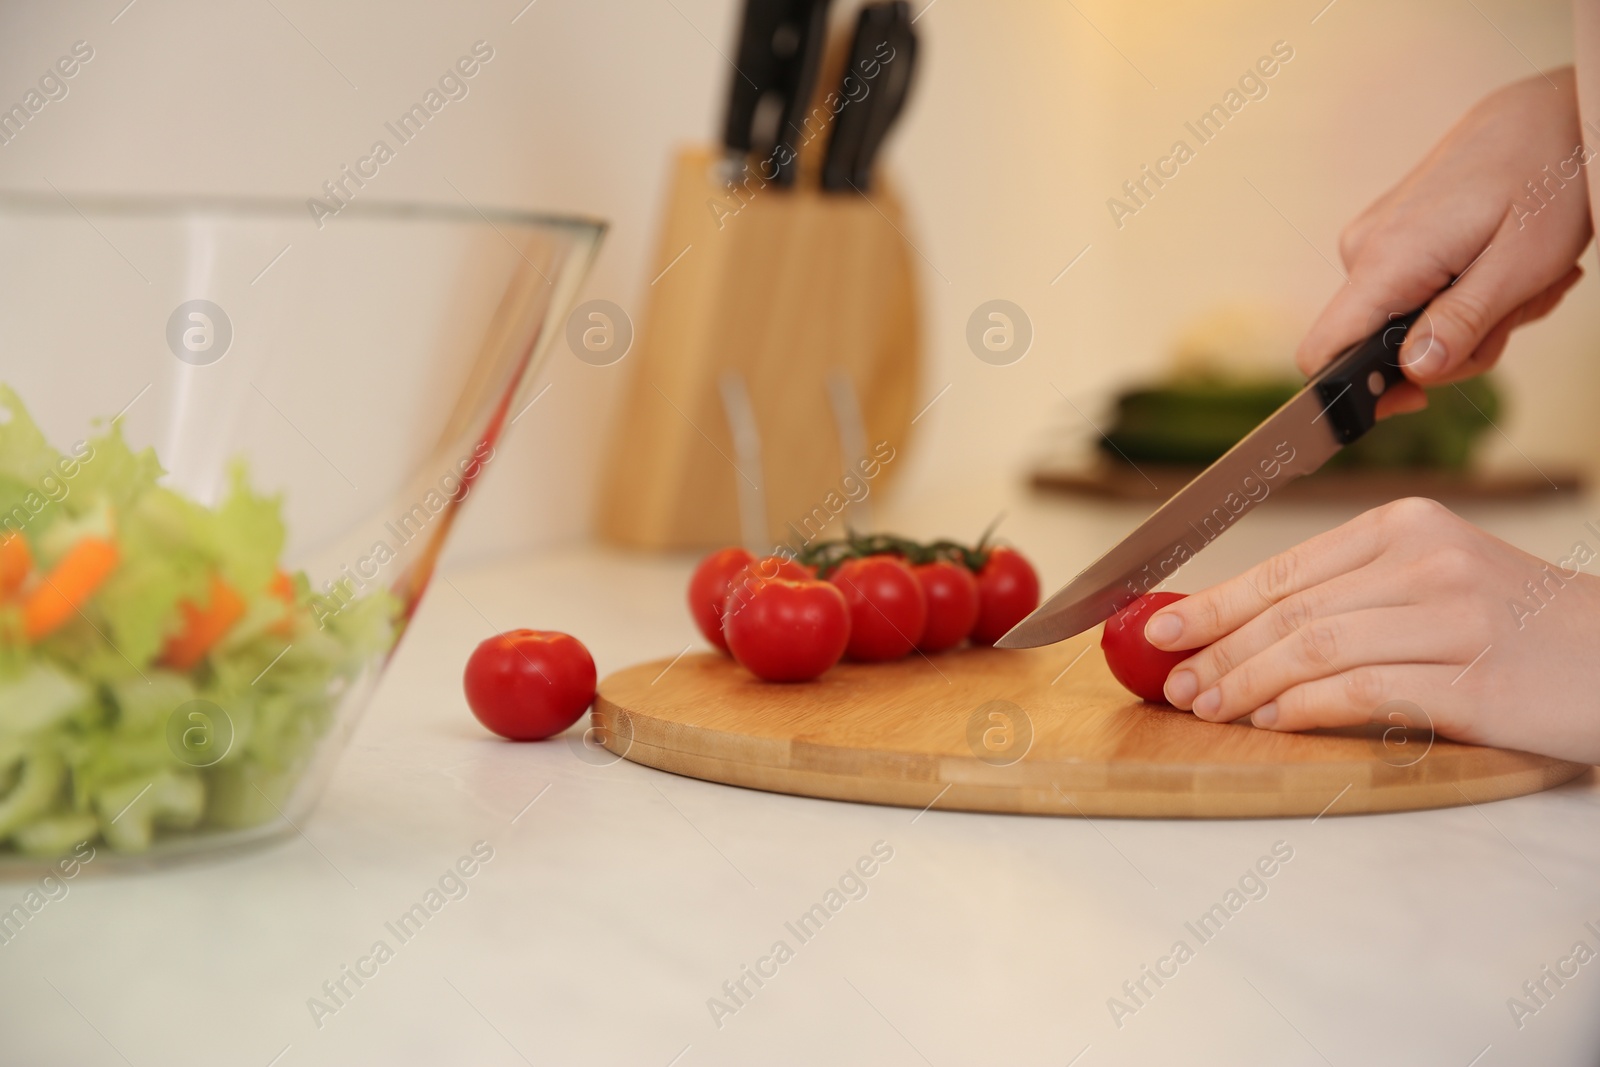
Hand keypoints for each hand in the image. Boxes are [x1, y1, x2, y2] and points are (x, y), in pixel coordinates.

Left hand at [1144, 498, 1599, 763]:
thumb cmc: (1517, 630)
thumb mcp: (1434, 584)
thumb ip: (1349, 596)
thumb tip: (1241, 629)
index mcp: (1406, 527)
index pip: (1286, 568)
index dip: (1214, 603)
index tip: (1159, 630)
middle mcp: (1426, 561)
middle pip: (1292, 609)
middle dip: (1219, 650)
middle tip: (1175, 684)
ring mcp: (1453, 617)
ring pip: (1316, 648)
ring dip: (1249, 683)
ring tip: (1210, 708)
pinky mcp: (1474, 680)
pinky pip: (1364, 690)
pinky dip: (1306, 707)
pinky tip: (1273, 720)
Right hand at [1297, 68, 1590, 417]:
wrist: (1551, 109)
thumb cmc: (1546, 173)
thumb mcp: (1520, 264)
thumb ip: (1462, 323)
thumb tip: (1415, 373)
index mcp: (1385, 261)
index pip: (1320, 354)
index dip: (1355, 394)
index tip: (1414, 401)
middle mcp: (1363, 250)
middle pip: (1380, 346)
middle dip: (1454, 346)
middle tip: (1517, 310)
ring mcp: (1375, 239)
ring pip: (1406, 320)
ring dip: (1470, 316)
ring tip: (1522, 279)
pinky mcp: (1392, 233)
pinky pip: (1415, 290)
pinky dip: (1463, 290)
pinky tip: (1501, 263)